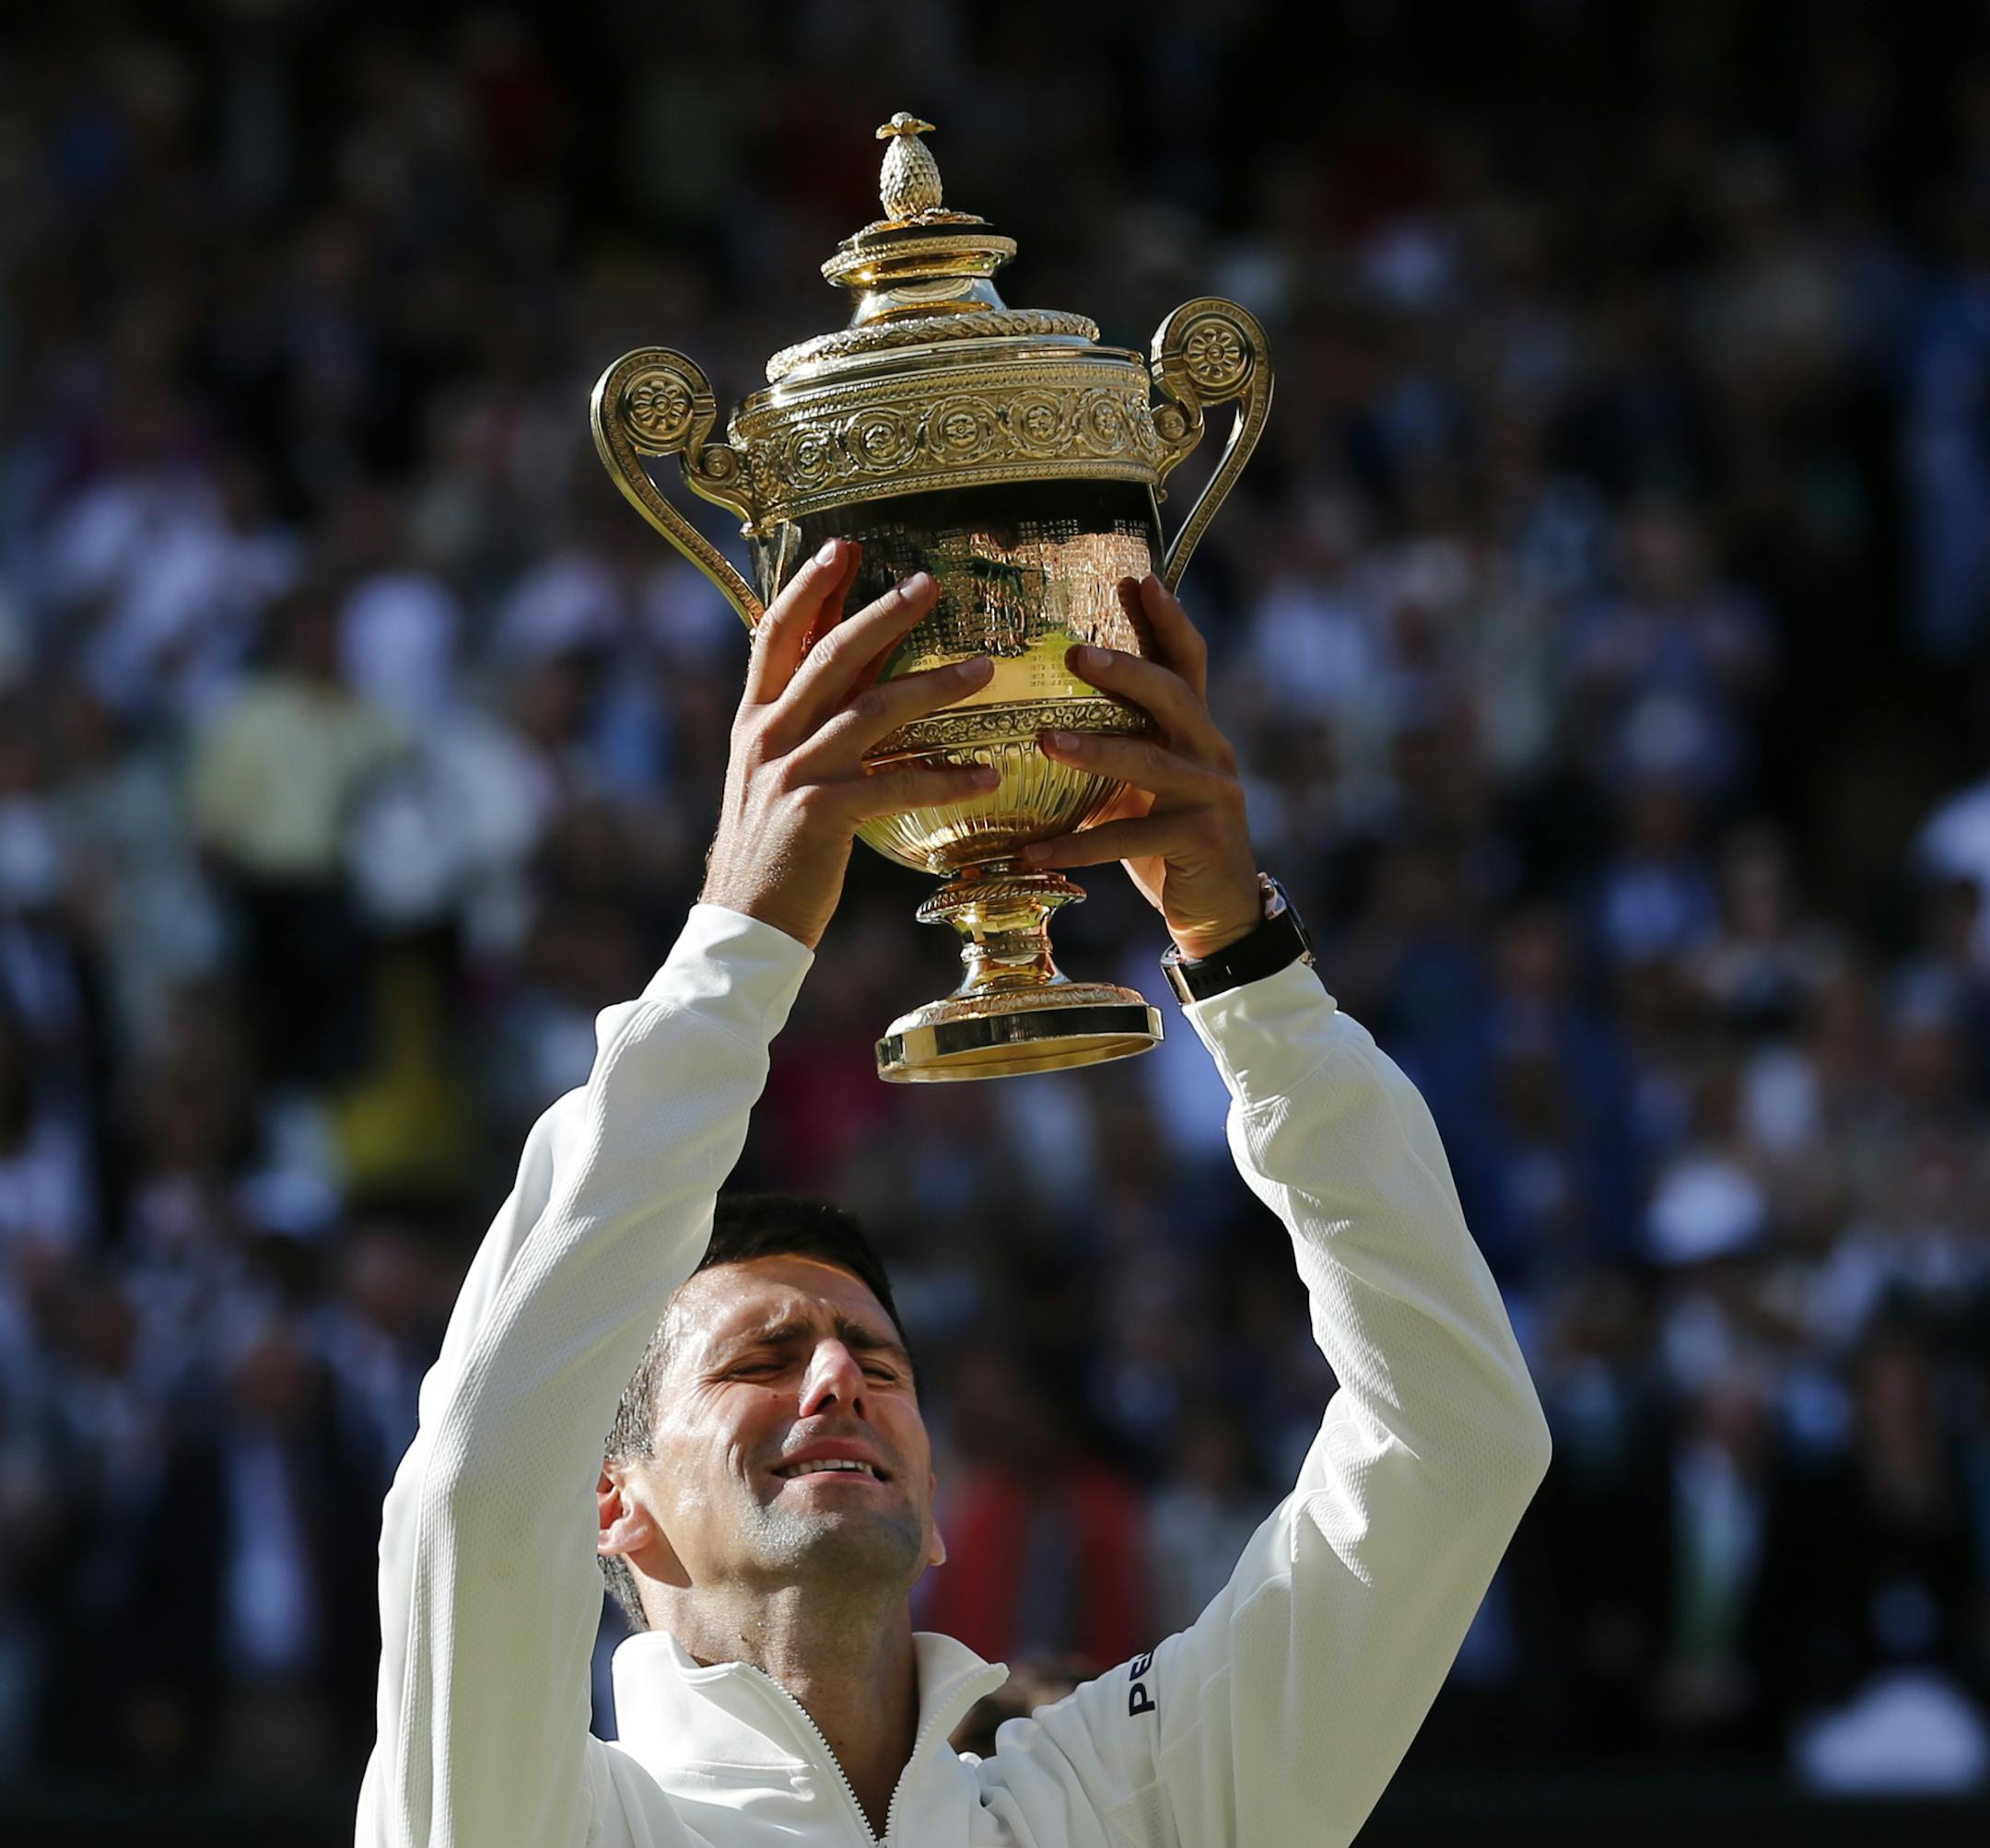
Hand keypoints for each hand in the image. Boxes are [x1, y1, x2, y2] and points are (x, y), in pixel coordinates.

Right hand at [701, 539, 996, 949]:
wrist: (744, 922)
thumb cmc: (772, 850)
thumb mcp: (776, 774)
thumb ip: (808, 724)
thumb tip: (854, 678)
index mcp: (754, 720)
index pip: (776, 634)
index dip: (808, 587)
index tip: (844, 547)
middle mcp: (768, 736)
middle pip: (830, 656)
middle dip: (883, 613)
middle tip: (930, 582)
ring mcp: (792, 773)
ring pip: (871, 712)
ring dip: (934, 687)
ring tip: (985, 670)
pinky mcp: (820, 815)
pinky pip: (895, 785)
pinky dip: (945, 778)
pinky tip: (987, 775)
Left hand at [1019, 573, 1260, 959]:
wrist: (1217, 910)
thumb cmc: (1167, 840)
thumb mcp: (1143, 785)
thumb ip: (1117, 745)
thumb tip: (1043, 714)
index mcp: (1196, 730)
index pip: (1187, 661)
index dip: (1168, 618)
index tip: (1138, 577)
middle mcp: (1210, 752)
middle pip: (1174, 696)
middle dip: (1127, 671)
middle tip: (1075, 654)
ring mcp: (1211, 795)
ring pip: (1150, 764)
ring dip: (1096, 752)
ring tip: (1044, 741)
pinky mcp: (1199, 839)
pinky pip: (1130, 838)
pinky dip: (1079, 846)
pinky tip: (1034, 851)